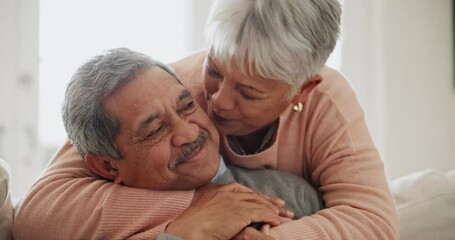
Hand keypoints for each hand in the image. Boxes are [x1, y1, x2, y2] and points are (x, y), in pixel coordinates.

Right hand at [165, 182, 290, 239]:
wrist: (188, 230)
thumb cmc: (193, 225)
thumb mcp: (207, 210)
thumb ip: (220, 207)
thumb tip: (228, 213)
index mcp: (221, 190)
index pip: (246, 192)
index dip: (260, 197)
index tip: (270, 201)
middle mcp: (229, 192)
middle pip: (256, 196)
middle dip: (271, 202)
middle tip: (284, 208)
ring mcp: (235, 201)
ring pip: (260, 204)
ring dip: (275, 211)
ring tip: (285, 216)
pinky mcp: (240, 212)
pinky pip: (261, 213)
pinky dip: (271, 217)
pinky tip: (277, 221)